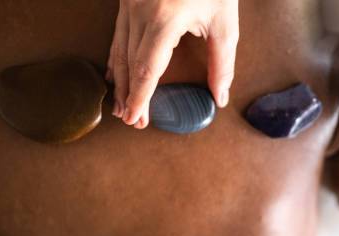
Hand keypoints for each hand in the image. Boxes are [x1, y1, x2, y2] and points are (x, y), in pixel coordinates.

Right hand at [106, 0, 239, 128]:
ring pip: (119, 51)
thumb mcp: (224, 22)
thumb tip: (220, 97)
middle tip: (132, 120)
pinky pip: (117, 36)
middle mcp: (141, 13)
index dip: (140, 97)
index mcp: (164, 20)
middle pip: (129, 65)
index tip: (135, 118)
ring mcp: (130, 5)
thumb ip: (222, 63)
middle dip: (129, 95)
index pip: (147, 69)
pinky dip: (115, 59)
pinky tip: (114, 75)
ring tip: (121, 106)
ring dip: (120, 81)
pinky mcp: (127, 1)